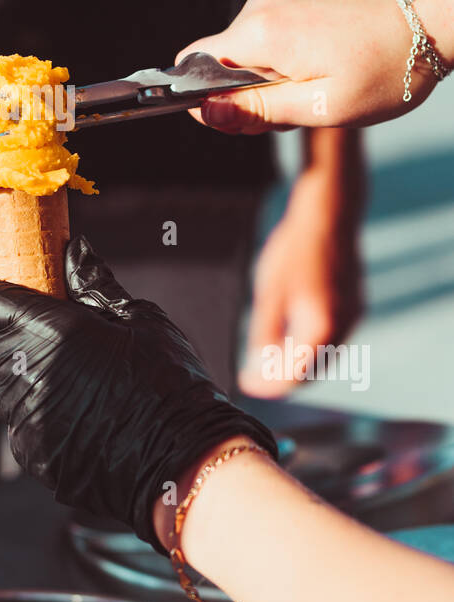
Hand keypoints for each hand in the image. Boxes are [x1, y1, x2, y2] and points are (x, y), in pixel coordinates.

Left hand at [0, 237, 277, 547]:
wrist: (185, 460)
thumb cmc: (171, 382)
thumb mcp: (139, 319)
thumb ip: (94, 284)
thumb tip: (74, 249)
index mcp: (49, 329)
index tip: (5, 296)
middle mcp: (25, 373)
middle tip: (31, 336)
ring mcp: (25, 418)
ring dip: (13, 380)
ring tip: (60, 379)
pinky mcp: (32, 455)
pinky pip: (17, 428)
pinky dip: (34, 418)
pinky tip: (74, 416)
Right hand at [176, 0, 453, 133]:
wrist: (438, 11)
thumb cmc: (389, 65)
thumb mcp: (323, 105)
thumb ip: (258, 111)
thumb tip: (205, 113)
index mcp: (260, 33)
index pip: (193, 65)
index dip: (209, 100)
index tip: (250, 118)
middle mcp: (261, 7)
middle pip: (221, 61)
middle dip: (247, 94)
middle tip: (302, 107)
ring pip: (248, 50)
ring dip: (272, 79)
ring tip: (325, 85)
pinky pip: (271, 35)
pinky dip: (288, 59)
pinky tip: (329, 66)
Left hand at [242, 167, 363, 397]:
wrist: (328, 215)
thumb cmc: (295, 249)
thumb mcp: (269, 293)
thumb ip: (264, 333)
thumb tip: (257, 363)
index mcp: (319, 327)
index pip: (292, 375)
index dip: (267, 385)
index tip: (246, 384)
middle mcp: (343, 328)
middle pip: (311, 372)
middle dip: (282, 378)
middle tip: (254, 375)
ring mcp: (354, 318)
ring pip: (324, 358)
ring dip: (297, 364)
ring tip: (266, 357)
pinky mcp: (356, 307)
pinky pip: (333, 340)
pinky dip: (311, 347)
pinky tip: (289, 337)